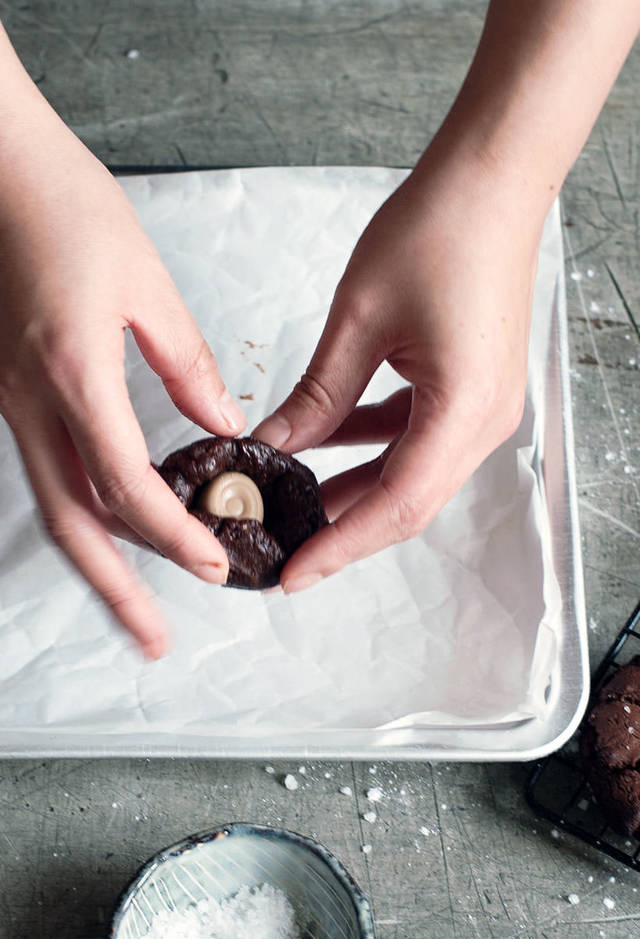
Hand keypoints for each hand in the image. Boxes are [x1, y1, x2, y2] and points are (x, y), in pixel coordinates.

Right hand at [0, 109, 245, 656]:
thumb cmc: (63, 206)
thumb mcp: (146, 284)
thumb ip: (187, 365)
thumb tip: (224, 425)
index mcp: (71, 375)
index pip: (127, 488)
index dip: (173, 536)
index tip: (217, 564)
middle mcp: (29, 402)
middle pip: (71, 524)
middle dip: (116, 590)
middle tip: (155, 638)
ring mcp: (10, 401)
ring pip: (53, 505)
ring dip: (96, 561)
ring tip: (134, 606)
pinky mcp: (10, 391)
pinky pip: (48, 470)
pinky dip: (84, 513)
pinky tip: (116, 527)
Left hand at [254, 161, 541, 591]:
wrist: (495, 181)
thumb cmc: (438, 230)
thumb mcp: (359, 319)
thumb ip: (317, 396)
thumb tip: (275, 448)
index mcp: (464, 412)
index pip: (395, 506)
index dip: (340, 546)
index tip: (293, 576)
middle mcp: (486, 424)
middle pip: (407, 503)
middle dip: (344, 529)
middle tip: (285, 548)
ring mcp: (486, 409)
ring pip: (412, 474)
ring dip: (355, 489)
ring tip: (294, 501)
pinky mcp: (476, 391)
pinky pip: (420, 439)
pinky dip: (373, 447)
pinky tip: (325, 442)